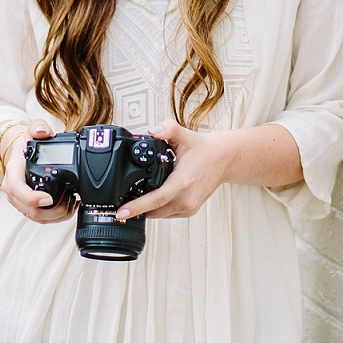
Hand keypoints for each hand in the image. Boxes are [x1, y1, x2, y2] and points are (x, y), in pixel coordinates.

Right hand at [1, 119, 76, 224]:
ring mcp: (20, 201)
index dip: (32, 198)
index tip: (49, 198)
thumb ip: (38, 127)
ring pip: (37, 217)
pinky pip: (40, 217)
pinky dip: (56, 216)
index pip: (17, 189)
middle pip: (30, 210)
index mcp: (13, 172)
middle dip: (53, 211)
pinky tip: (69, 206)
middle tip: (71, 200)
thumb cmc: (24, 144)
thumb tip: (43, 131)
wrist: (17, 153)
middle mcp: (13, 190)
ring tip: (73, 203)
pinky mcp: (28, 206)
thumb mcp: (30, 130)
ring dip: (57, 215)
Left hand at [115, 119, 229, 220]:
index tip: (121, 211)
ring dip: (147, 209)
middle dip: (136, 208)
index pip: (156, 199)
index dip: (136, 207)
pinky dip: (158, 208)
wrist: (223, 159)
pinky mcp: (190, 210)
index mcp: (183, 182)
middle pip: (154, 211)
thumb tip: (152, 131)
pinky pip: (168, 214)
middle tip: (120, 203)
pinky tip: (153, 198)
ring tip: (134, 200)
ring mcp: (189, 207)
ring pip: (160, 215)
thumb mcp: (183, 134)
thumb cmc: (203, 149)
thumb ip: (167, 128)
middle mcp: (186, 198)